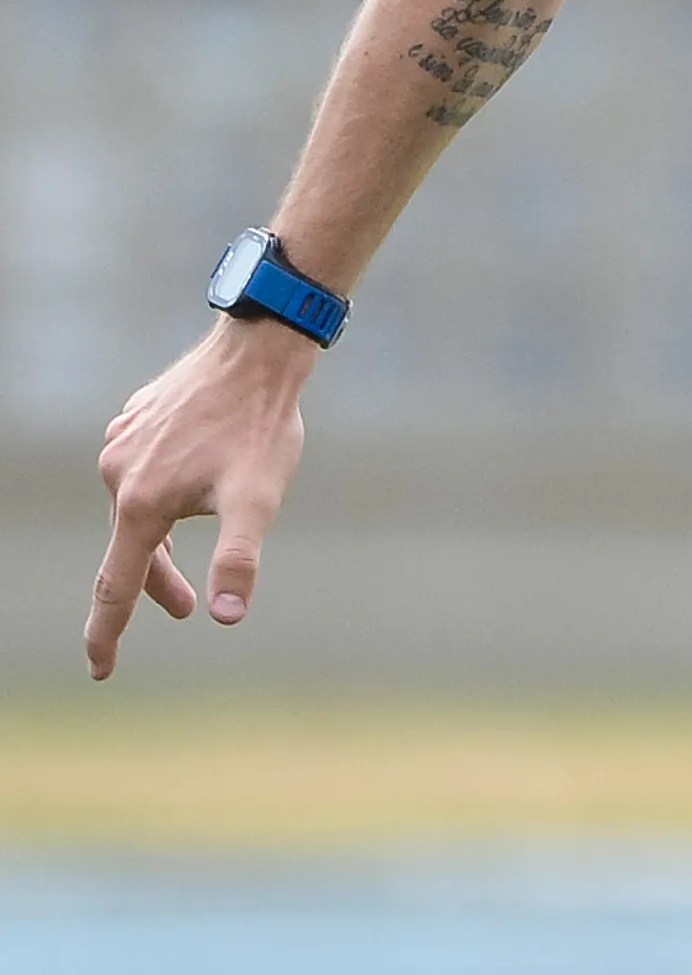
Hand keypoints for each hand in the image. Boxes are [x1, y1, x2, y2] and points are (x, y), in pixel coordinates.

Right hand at [87, 314, 311, 679]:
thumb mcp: (258, 499)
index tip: (101, 669)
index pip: (116, 586)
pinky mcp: (133, 422)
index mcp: (140, 504)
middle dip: (156, 583)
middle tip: (185, 609)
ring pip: (135, 509)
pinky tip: (190, 483)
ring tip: (193, 544)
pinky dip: (161, 493)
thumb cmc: (261, 427)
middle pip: (130, 548)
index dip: (108, 633)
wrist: (257, 352)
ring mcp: (121, 445)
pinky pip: (140, 472)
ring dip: (161, 538)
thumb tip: (228, 617)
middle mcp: (118, 475)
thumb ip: (238, 559)